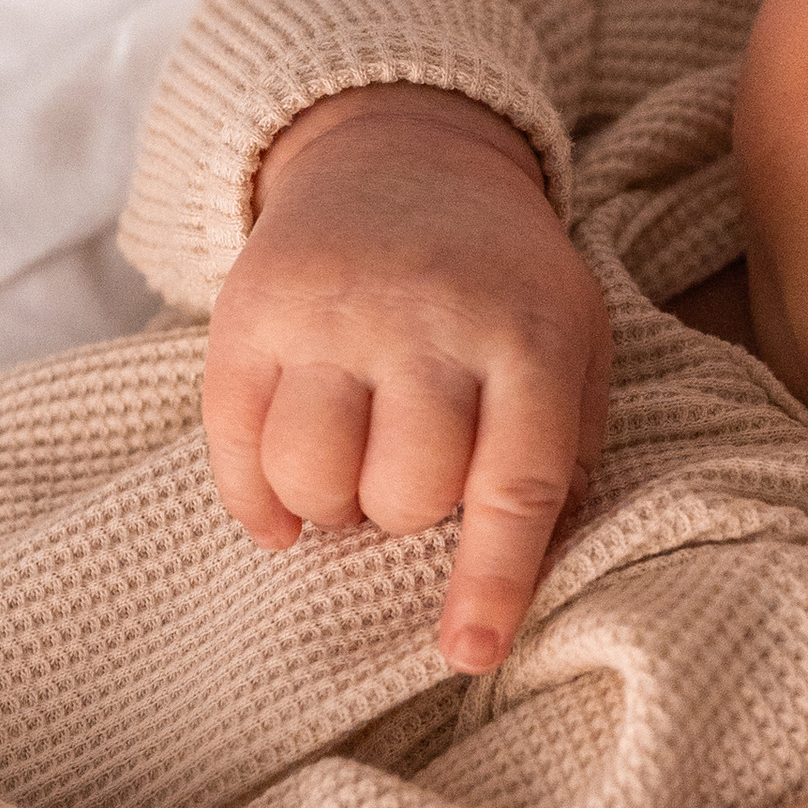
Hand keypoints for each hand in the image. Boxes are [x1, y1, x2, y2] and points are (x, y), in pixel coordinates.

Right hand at [203, 83, 610, 673]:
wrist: (401, 155)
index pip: (513, 482)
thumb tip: (524, 579)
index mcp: (528, 336)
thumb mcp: (574, 340)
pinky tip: (285, 507)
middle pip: (402, 490)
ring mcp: (330, 311)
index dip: (490, 580)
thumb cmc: (503, 284)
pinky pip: (233, 445)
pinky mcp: (250, 309)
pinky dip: (257, 500)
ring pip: (310, 474)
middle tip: (415, 478)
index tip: (468, 652)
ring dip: (331, 508)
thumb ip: (565, 451)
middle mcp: (427, 320)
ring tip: (355, 474)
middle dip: (407, 515)